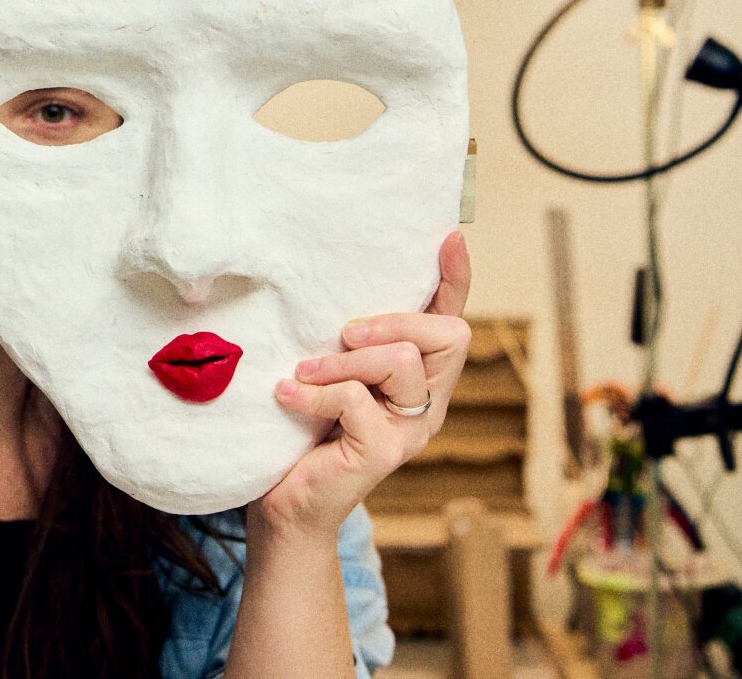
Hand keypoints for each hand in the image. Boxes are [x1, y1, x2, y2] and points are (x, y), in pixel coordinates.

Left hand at [252, 231, 471, 540]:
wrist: (287, 504)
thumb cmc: (304, 430)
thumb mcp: (328, 371)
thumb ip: (346, 339)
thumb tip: (326, 279)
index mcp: (420, 376)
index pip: (451, 321)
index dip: (455, 279)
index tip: (450, 237)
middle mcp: (427, 402)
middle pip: (444, 334)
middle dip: (389, 322)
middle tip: (342, 334)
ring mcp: (410, 430)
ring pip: (402, 361)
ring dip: (343, 360)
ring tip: (304, 371)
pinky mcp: (383, 452)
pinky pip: (355, 399)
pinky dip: (313, 393)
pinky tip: (287, 395)